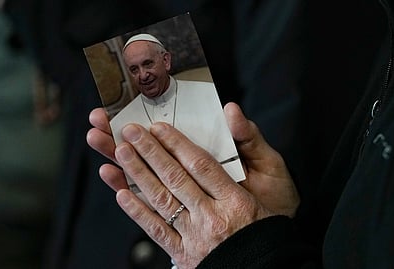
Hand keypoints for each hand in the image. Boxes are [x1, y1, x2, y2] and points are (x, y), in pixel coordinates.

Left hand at [86, 103, 298, 268]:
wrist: (267, 267)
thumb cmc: (268, 224)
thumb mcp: (272, 180)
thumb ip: (251, 143)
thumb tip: (231, 110)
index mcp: (235, 200)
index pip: (200, 165)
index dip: (176, 144)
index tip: (158, 127)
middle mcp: (212, 218)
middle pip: (175, 179)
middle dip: (149, 152)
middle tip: (130, 131)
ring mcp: (195, 237)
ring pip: (162, 201)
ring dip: (138, 175)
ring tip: (120, 153)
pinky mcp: (184, 254)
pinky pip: (157, 231)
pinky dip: (138, 212)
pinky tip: (121, 194)